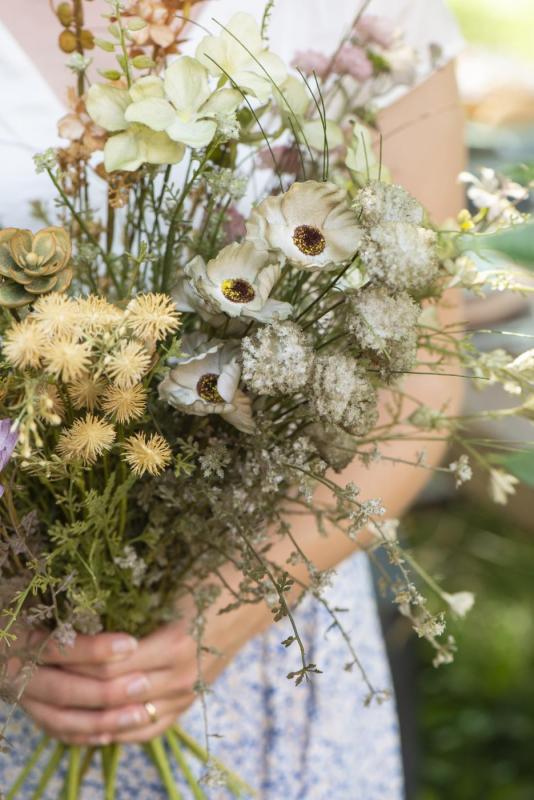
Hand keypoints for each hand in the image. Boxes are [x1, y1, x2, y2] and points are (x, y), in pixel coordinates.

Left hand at [15, 588, 270, 745]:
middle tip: (49, 673)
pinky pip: (148, 728)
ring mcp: (187, 695)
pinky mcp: (189, 703)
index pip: (109, 665)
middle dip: (77, 686)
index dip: (77, 661)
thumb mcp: (168, 589)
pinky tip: (98, 722)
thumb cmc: (206, 583)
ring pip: (128, 718)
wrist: (249, 598)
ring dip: (94, 712)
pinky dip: (120, 729)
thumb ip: (130, 607)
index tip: (52, 649)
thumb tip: (83, 615)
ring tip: (66, 698)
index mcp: (175, 644)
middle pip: (114, 694)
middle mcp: (182, 676)